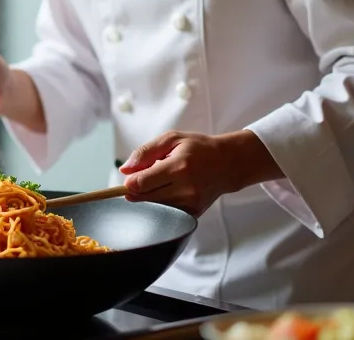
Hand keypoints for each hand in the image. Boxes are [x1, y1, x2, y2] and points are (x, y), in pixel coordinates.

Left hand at [119, 130, 262, 216]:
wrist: (228, 164)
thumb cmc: (199, 148)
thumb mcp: (172, 139)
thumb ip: (145, 153)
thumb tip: (125, 170)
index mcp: (179, 167)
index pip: (141, 183)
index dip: (129, 182)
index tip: (131, 177)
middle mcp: (186, 189)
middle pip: (144, 198)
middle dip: (137, 189)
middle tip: (146, 177)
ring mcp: (190, 204)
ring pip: (153, 207)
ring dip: (150, 196)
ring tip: (162, 181)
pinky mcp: (193, 213)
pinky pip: (166, 213)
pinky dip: (161, 203)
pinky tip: (169, 191)